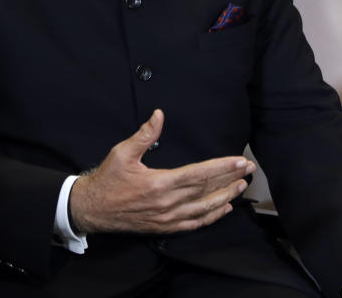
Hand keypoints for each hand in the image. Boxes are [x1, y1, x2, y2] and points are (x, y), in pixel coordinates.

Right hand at [69, 109, 254, 233]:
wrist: (92, 210)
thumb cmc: (107, 179)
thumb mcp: (122, 153)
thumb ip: (144, 135)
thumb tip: (159, 115)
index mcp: (159, 184)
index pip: (199, 174)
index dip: (222, 167)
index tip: (240, 161)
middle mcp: (167, 204)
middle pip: (207, 191)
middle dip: (230, 179)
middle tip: (249, 170)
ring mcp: (167, 218)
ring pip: (204, 209)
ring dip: (226, 197)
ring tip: (242, 186)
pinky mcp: (165, 227)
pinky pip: (194, 224)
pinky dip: (211, 217)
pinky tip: (224, 208)